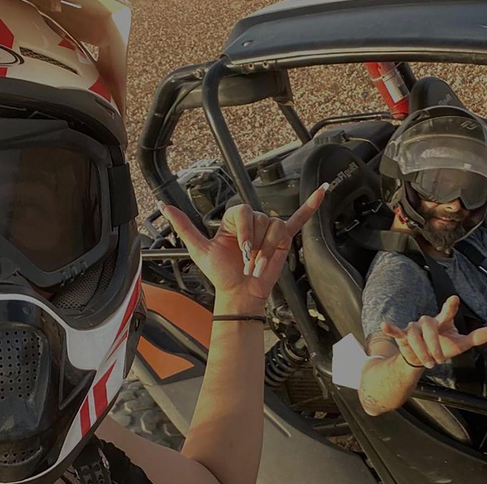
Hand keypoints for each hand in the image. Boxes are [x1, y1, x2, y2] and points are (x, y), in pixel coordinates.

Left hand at [159, 184, 328, 311]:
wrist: (240, 294)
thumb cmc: (221, 274)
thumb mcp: (199, 248)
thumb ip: (184, 226)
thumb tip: (164, 207)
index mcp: (234, 220)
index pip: (244, 212)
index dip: (245, 231)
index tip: (242, 250)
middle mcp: (253, 222)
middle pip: (261, 220)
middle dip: (256, 244)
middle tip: (249, 261)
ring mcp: (270, 229)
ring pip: (275, 228)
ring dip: (268, 250)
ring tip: (260, 262)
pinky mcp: (284, 239)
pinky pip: (299, 219)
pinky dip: (311, 206)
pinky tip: (322, 191)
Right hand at [381, 296, 486, 368]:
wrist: (424, 358)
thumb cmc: (443, 346)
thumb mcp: (461, 344)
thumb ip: (477, 337)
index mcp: (443, 321)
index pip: (447, 312)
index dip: (450, 306)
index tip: (454, 299)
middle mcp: (428, 321)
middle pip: (430, 328)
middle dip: (434, 346)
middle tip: (438, 361)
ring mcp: (415, 327)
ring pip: (416, 336)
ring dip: (422, 351)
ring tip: (428, 363)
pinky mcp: (404, 336)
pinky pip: (397, 331)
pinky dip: (391, 329)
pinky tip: (385, 326)